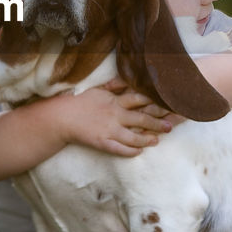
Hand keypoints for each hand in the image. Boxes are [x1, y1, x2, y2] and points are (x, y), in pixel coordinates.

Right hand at [59, 79, 174, 156]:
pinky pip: (120, 149)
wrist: (62, 117)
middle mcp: (115, 115)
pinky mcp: (102, 143)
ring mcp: (110, 130)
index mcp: (115, 101)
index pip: (140, 100)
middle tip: (170, 126)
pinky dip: (131, 151)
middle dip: (157, 123)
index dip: (155, 102)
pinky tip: (139, 152)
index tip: (168, 103)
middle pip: (141, 118)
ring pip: (134, 137)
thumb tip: (127, 80)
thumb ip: (115, 85)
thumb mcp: (98, 90)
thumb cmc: (80, 102)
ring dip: (147, 139)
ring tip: (156, 140)